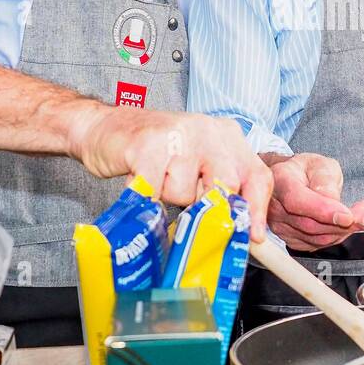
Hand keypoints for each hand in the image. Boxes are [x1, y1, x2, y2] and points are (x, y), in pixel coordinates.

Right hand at [66, 105, 273, 240]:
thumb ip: (221, 189)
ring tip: (156, 178)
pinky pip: (154, 191)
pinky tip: (141, 181)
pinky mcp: (147, 145)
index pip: (257, 176)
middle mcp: (208, 130)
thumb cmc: (156, 153)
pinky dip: (146, 197)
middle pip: (226, 185)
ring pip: (186, 193)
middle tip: (186, 205)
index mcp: (227, 135)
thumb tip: (245, 233)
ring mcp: (179, 135)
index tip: (253, 237)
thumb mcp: (198, 164)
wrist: (105, 127)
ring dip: (168, 197)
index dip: (257, 210)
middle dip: (207, 207)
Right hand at [262, 152, 363, 251]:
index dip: (323, 211)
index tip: (348, 216)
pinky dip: (338, 236)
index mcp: (280, 180)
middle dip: (344, 224)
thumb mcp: (320, 164)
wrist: (292, 181)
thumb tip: (333, 202)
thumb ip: (325, 180)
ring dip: (346, 231)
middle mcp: (274, 206)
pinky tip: (348, 224)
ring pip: (317, 238)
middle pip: (310, 224)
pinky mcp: (289, 240)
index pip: (298, 200)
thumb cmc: (307, 170)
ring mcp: (279, 226)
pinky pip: (318, 245)